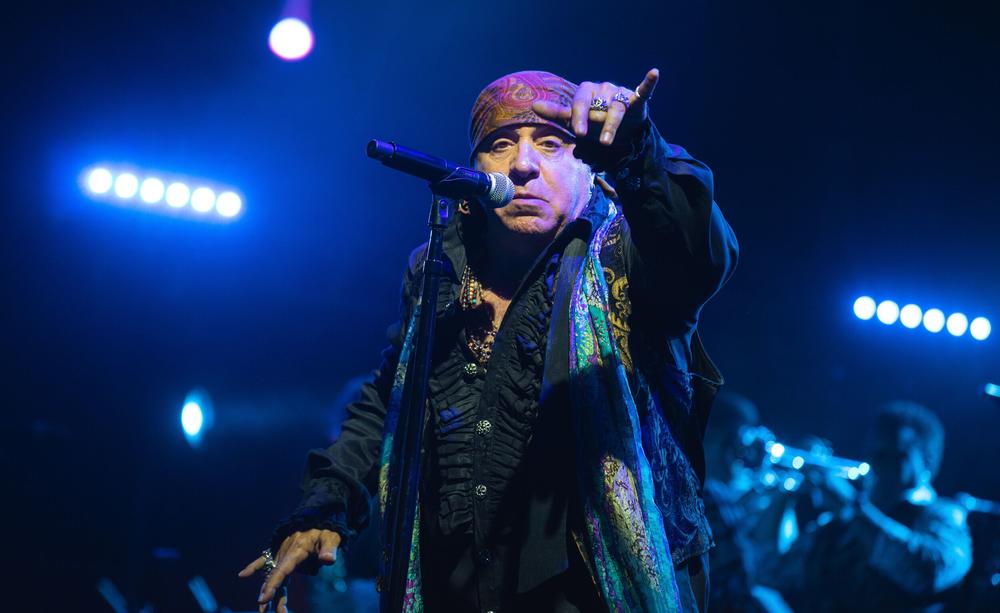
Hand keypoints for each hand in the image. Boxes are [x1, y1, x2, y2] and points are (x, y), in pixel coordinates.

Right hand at [238, 529, 340, 612]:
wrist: (318, 517)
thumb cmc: (325, 530)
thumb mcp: (331, 538)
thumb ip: (329, 549)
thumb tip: (328, 560)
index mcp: (296, 550)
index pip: (282, 570)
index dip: (272, 585)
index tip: (263, 599)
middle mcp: (285, 553)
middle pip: (275, 577)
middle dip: (270, 595)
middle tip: (265, 612)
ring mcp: (281, 553)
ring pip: (271, 575)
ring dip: (267, 591)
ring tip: (262, 610)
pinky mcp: (280, 552)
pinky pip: (264, 560)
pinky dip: (254, 566)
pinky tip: (243, 575)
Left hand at [532, 68, 658, 146]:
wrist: (621, 127)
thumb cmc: (595, 120)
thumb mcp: (576, 118)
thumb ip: (558, 112)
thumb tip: (534, 106)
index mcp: (587, 90)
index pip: (579, 102)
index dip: (577, 116)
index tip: (576, 133)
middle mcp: (603, 89)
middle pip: (597, 105)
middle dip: (591, 121)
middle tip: (582, 135)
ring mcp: (620, 94)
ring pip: (617, 109)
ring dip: (611, 126)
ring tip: (606, 142)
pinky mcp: (636, 100)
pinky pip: (643, 90)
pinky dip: (648, 83)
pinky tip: (654, 73)